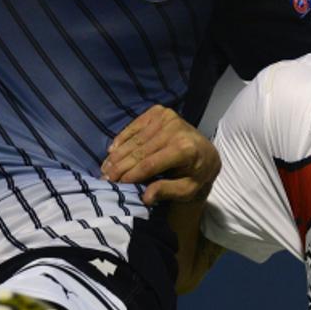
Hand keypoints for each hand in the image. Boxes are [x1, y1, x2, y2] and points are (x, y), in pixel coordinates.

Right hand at [101, 105, 220, 204]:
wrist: (206, 152)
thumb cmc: (196, 174)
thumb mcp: (188, 190)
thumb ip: (167, 191)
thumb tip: (145, 197)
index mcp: (185, 149)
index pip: (150, 164)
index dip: (131, 174)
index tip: (116, 184)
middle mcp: (176, 129)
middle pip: (140, 151)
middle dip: (120, 166)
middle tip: (105, 178)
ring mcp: (167, 117)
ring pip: (135, 140)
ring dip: (118, 154)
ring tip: (105, 168)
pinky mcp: (160, 112)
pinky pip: (135, 126)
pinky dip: (122, 138)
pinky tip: (112, 151)